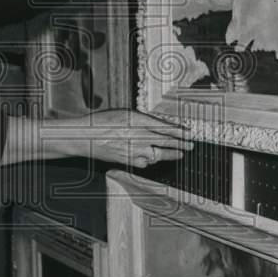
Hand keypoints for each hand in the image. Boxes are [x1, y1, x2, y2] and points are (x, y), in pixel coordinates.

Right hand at [42, 109, 193, 167]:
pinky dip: (152, 161)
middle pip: (166, 142)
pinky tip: (155, 158)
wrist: (86, 136)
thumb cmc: (103, 122)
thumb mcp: (125, 113)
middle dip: (181, 144)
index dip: (180, 131)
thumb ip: (143, 119)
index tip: (189, 133)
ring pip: (159, 155)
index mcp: (138, 121)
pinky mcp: (128, 160)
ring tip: (180, 154)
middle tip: (191, 145)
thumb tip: (159, 125)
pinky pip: (146, 163)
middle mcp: (138, 136)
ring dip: (171, 154)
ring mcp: (133, 150)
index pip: (165, 127)